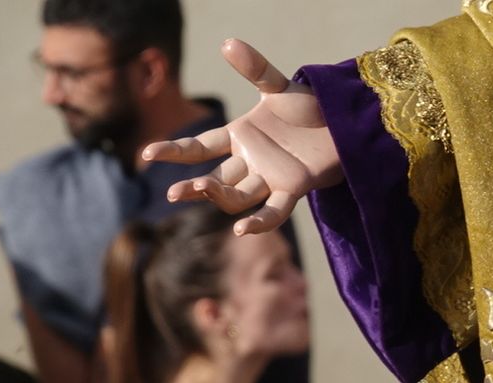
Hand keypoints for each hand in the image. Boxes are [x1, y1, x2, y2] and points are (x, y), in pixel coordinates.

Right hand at [140, 39, 341, 234]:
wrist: (346, 124)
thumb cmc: (312, 109)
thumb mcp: (280, 87)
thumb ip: (255, 68)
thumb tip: (227, 43)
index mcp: (240, 137)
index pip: (199, 147)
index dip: (174, 151)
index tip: (146, 155)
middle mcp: (250, 162)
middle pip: (215, 179)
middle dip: (194, 186)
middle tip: (174, 193)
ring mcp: (270, 178)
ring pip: (237, 196)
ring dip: (219, 196)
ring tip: (201, 188)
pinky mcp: (293, 189)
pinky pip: (273, 211)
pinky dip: (259, 221)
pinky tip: (241, 229)